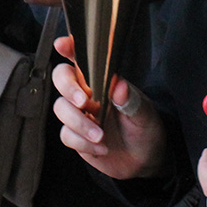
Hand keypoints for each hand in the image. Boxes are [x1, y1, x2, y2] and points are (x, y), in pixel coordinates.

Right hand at [51, 35, 169, 179]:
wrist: (144, 161)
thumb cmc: (145, 129)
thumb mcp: (145, 114)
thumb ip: (132, 101)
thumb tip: (119, 86)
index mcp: (103, 80)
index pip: (83, 58)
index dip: (69, 48)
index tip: (62, 45)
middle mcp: (88, 93)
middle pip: (61, 78)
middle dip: (68, 88)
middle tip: (84, 103)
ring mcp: (79, 114)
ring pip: (61, 108)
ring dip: (79, 123)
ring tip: (101, 136)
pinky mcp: (75, 135)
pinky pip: (66, 135)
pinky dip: (82, 143)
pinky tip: (101, 148)